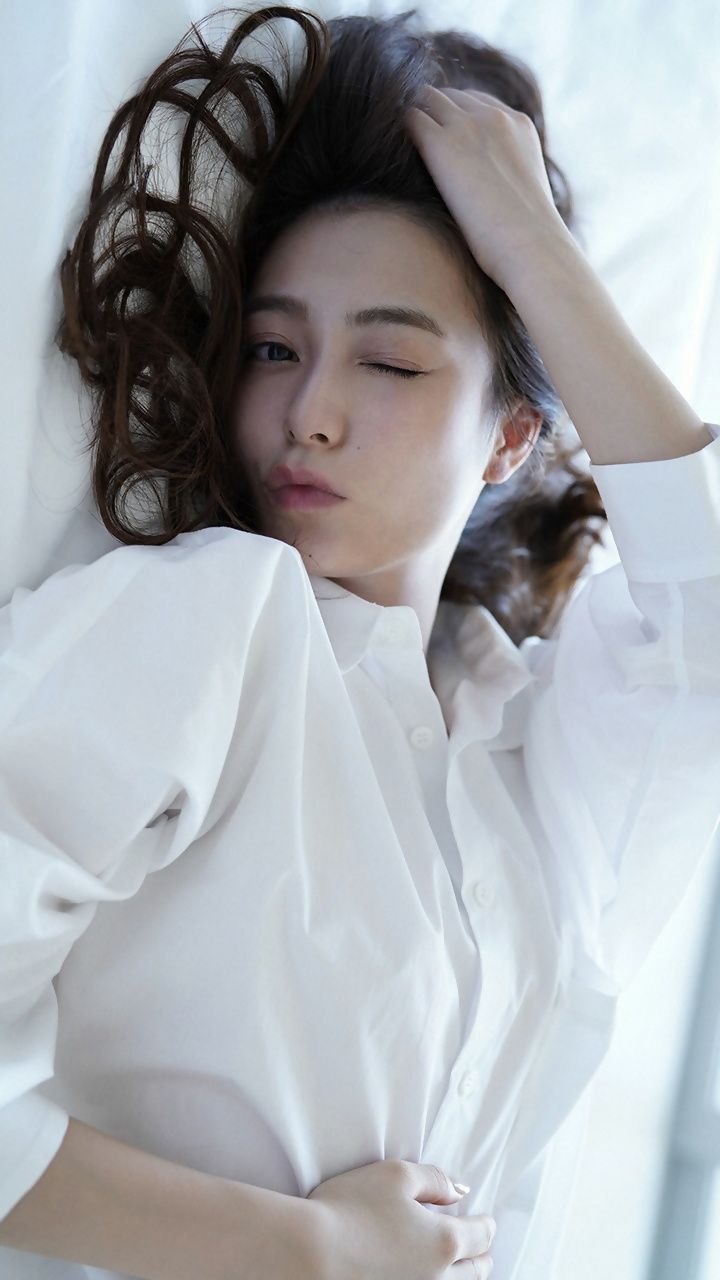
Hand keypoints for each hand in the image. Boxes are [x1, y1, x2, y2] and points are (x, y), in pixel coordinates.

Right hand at [306, 1157, 495, 1278]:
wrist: (309, 1254)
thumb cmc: (349, 1209)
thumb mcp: (396, 1175)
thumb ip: (434, 1180)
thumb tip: (459, 1192)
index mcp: (444, 1241)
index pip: (481, 1236)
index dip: (485, 1225)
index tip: (485, 1221)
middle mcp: (437, 1278)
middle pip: (476, 1273)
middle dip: (482, 1258)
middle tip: (483, 1252)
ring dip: (464, 1278)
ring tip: (463, 1271)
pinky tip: (427, 1278)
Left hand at [403, 84, 566, 293]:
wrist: (531, 247)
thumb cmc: (528, 240)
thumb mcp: (523, 194)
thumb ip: (504, 175)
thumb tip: (484, 191)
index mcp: (519, 125)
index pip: (476, 102)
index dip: (454, 118)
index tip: (439, 139)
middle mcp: (494, 116)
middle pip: (448, 96)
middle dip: (430, 114)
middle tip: (410, 144)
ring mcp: (468, 126)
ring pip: (426, 100)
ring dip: (413, 120)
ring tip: (396, 149)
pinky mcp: (442, 144)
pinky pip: (409, 119)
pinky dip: (398, 132)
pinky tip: (389, 156)